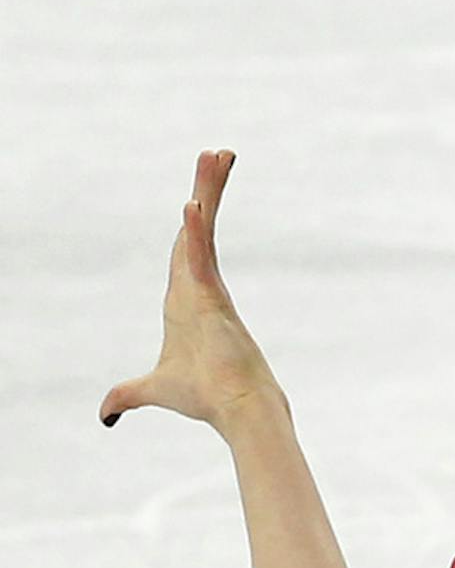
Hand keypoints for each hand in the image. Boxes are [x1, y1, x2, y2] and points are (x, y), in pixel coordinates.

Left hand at [100, 150, 277, 435]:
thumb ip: (128, 393)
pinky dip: (194, 231)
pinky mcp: (212, 297)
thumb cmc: (204, 397)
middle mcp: (197, 286)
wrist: (236, 409)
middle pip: (196, 227)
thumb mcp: (153, 389)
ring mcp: (207, 288)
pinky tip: (191, 204)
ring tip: (217, 155)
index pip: (184, 248)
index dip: (190, 220)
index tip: (197, 193)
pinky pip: (200, 256)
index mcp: (185, 299)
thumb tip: (105, 413)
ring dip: (209, 190)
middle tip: (216, 154)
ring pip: (204, 229)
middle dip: (207, 188)